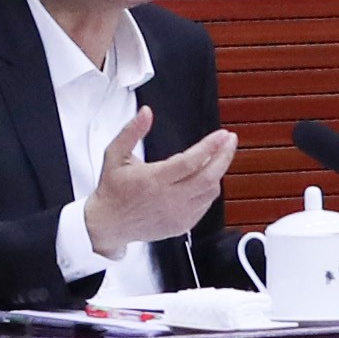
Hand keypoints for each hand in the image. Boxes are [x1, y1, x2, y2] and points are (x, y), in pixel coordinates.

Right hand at [79, 114, 235, 260]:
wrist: (108, 225)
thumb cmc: (112, 189)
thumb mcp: (114, 155)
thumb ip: (131, 131)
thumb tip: (146, 112)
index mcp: (153, 180)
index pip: (190, 162)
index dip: (210, 147)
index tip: (222, 134)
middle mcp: (169, 199)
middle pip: (208, 177)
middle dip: (224, 156)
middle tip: (230, 141)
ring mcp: (177, 215)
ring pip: (210, 192)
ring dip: (218, 172)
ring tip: (220, 156)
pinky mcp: (181, 225)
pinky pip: (204, 205)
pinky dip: (209, 190)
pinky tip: (208, 177)